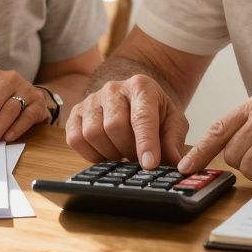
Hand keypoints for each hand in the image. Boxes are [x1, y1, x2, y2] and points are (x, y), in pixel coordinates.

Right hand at [65, 74, 187, 169]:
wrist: (134, 99)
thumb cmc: (155, 112)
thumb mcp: (173, 122)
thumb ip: (173, 141)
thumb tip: (175, 163)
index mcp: (141, 86)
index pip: (141, 117)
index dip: (145, 143)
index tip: (149, 164)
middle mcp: (113, 89)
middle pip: (114, 126)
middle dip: (128, 150)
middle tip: (137, 159)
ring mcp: (92, 99)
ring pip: (93, 133)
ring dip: (110, 153)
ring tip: (123, 154)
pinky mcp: (76, 112)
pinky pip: (75, 139)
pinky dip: (90, 154)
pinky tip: (105, 153)